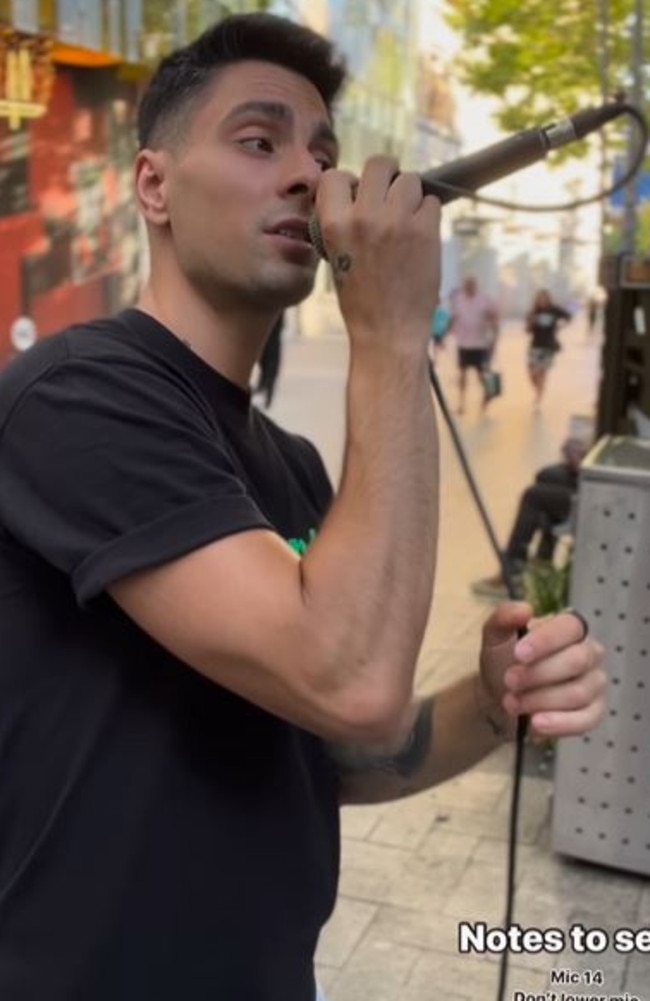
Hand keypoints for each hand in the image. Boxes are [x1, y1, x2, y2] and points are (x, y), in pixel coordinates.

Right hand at [315, 156, 440, 354]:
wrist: (388, 332)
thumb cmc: (361, 302)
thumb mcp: (337, 259)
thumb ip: (345, 224)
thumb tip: (361, 197)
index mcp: (335, 225)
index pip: (335, 176)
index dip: (349, 182)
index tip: (357, 196)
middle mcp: (365, 216)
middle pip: (379, 164)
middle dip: (386, 176)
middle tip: (390, 196)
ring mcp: (397, 221)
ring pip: (410, 179)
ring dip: (410, 195)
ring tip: (407, 220)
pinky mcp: (426, 230)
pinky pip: (431, 202)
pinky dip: (428, 214)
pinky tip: (421, 236)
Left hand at [477, 602, 605, 739]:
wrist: (497, 697)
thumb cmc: (503, 661)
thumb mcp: (495, 636)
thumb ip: (504, 617)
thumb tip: (524, 608)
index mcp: (569, 629)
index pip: (570, 627)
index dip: (546, 640)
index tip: (518, 654)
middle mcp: (589, 653)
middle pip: (577, 661)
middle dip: (539, 674)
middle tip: (509, 681)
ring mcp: (594, 684)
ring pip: (578, 693)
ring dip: (540, 700)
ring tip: (512, 703)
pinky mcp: (593, 712)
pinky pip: (586, 720)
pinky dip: (559, 723)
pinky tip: (535, 723)